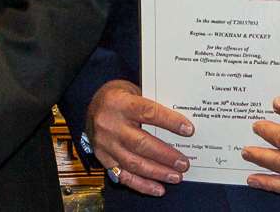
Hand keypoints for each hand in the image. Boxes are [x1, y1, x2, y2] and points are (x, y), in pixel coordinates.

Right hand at [84, 79, 192, 197]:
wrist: (91, 109)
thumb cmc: (117, 98)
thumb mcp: (131, 91)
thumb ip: (152, 104)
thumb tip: (179, 124)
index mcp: (118, 103)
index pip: (147, 112)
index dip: (169, 122)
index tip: (188, 130)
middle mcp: (109, 124)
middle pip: (141, 143)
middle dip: (165, 155)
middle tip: (184, 163)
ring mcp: (105, 144)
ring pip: (134, 163)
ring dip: (157, 172)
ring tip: (176, 176)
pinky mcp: (103, 158)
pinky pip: (123, 175)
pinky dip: (142, 185)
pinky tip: (159, 188)